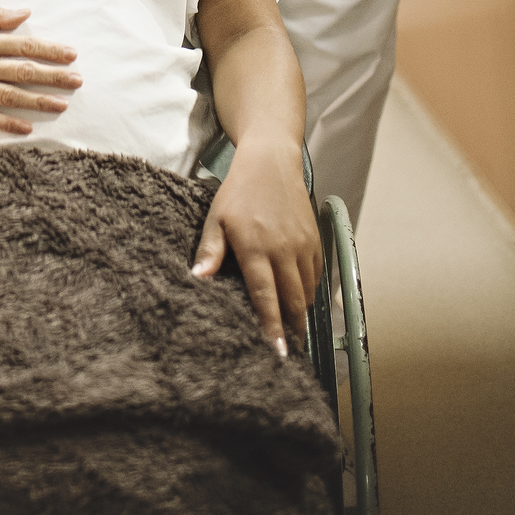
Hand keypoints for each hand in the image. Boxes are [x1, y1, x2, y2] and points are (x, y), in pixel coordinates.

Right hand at [0, 8, 81, 134]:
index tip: (72, 55)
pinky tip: (26, 128)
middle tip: (77, 81)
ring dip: (37, 101)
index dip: (50, 50)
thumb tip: (24, 13)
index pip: (23, 45)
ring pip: (10, 96)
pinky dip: (7, 123)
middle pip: (23, 71)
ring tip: (60, 105)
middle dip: (53, 77)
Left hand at [190, 134, 320, 354]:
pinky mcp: (315, 240)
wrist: (271, 162)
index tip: (276, 352)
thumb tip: (198, 279)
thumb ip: (210, 250)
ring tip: (292, 332)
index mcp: (255, 246)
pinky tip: (300, 300)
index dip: (271, 327)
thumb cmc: (238, 191)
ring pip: (307, 292)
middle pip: (292, 301)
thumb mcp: (217, 217)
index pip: (266, 296)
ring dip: (301, 314)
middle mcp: (283, 249)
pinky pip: (316, 276)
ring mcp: (303, 245)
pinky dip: (310, 292)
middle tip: (286, 353)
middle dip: (291, 330)